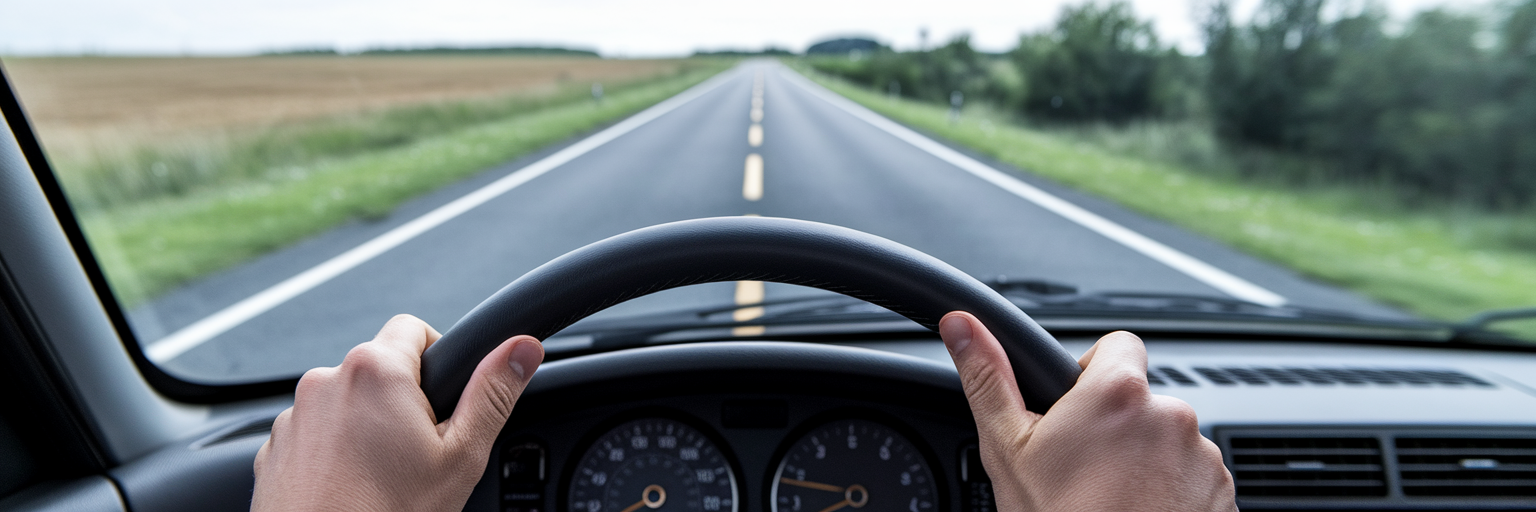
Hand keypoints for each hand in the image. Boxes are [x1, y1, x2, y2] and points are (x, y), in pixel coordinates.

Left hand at [253, 314, 544, 510]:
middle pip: (379, 366)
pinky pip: (315, 431)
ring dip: (366, 424)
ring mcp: (294, 415)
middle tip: (420, 451)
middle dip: (403, 399)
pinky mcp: (275, 446)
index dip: (439, 360)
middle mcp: (326, 381)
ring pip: (346, 401)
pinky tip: (352, 485)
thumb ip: (494, 394)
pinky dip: (334, 449)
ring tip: (383, 475)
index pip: (415, 328)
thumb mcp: (460, 457)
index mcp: (376, 371)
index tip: (444, 402)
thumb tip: (522, 349)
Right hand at [938, 312, 1235, 511]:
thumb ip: (987, 378)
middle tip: (1083, 469)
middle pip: (1140, 399)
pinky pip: (1194, 477)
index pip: (1116, 345)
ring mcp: (1203, 457)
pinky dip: (1171, 492)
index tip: (1075, 409)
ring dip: (1145, 460)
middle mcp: (1171, 415)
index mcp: (1117, 392)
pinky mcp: (1223, 493)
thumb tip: (961, 325)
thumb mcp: (1008, 451)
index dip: (1092, 372)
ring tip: (1111, 498)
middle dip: (1115, 425)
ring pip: (1167, 440)